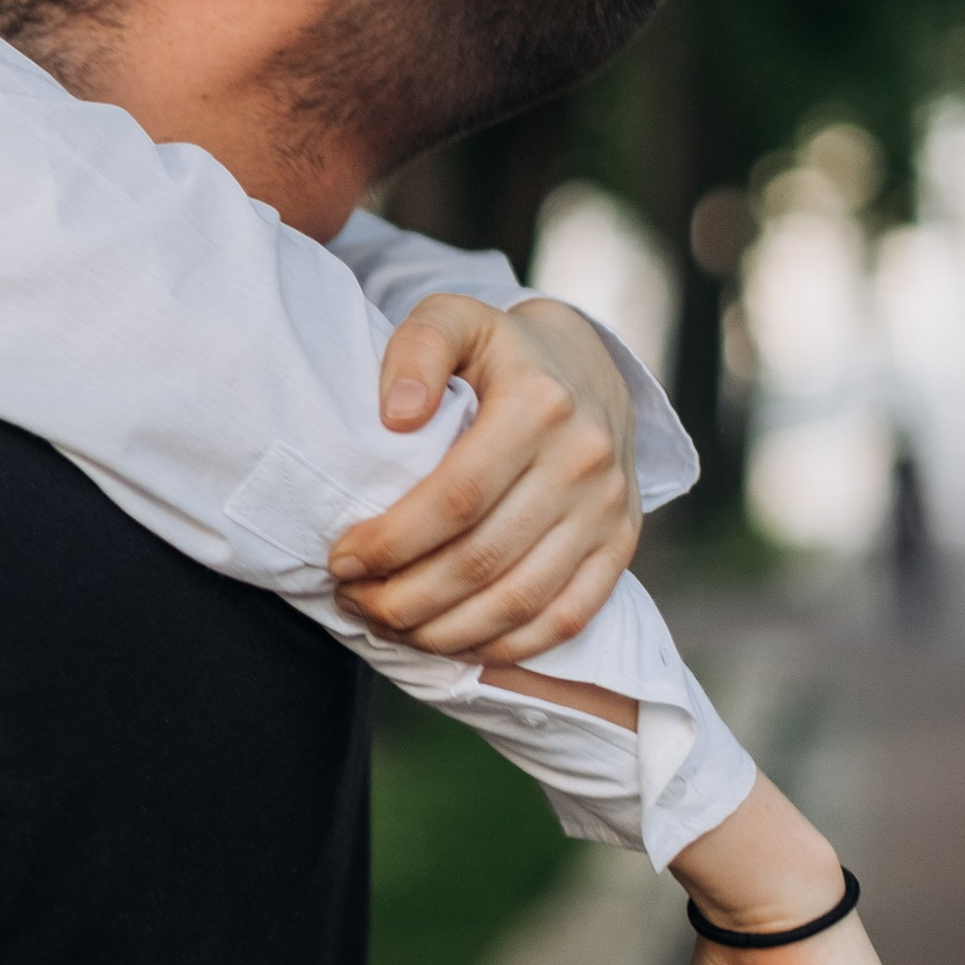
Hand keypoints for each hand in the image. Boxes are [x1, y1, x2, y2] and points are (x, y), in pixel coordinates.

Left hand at [328, 295, 639, 659]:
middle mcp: (584, 459)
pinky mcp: (622, 542)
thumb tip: (395, 416)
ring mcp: (609, 507)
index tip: (342, 559)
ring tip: (389, 625)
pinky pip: (566, 617)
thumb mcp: (451, 319)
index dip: (392, 541)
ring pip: (520, 600)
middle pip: (482, 559)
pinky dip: (506, 646)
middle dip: (404, 597)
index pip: (455, 498)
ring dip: (445, 631)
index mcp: (539, 404)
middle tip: (354, 601)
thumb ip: (416, 350)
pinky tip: (453, 643)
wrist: (588, 362)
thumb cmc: (499, 348)